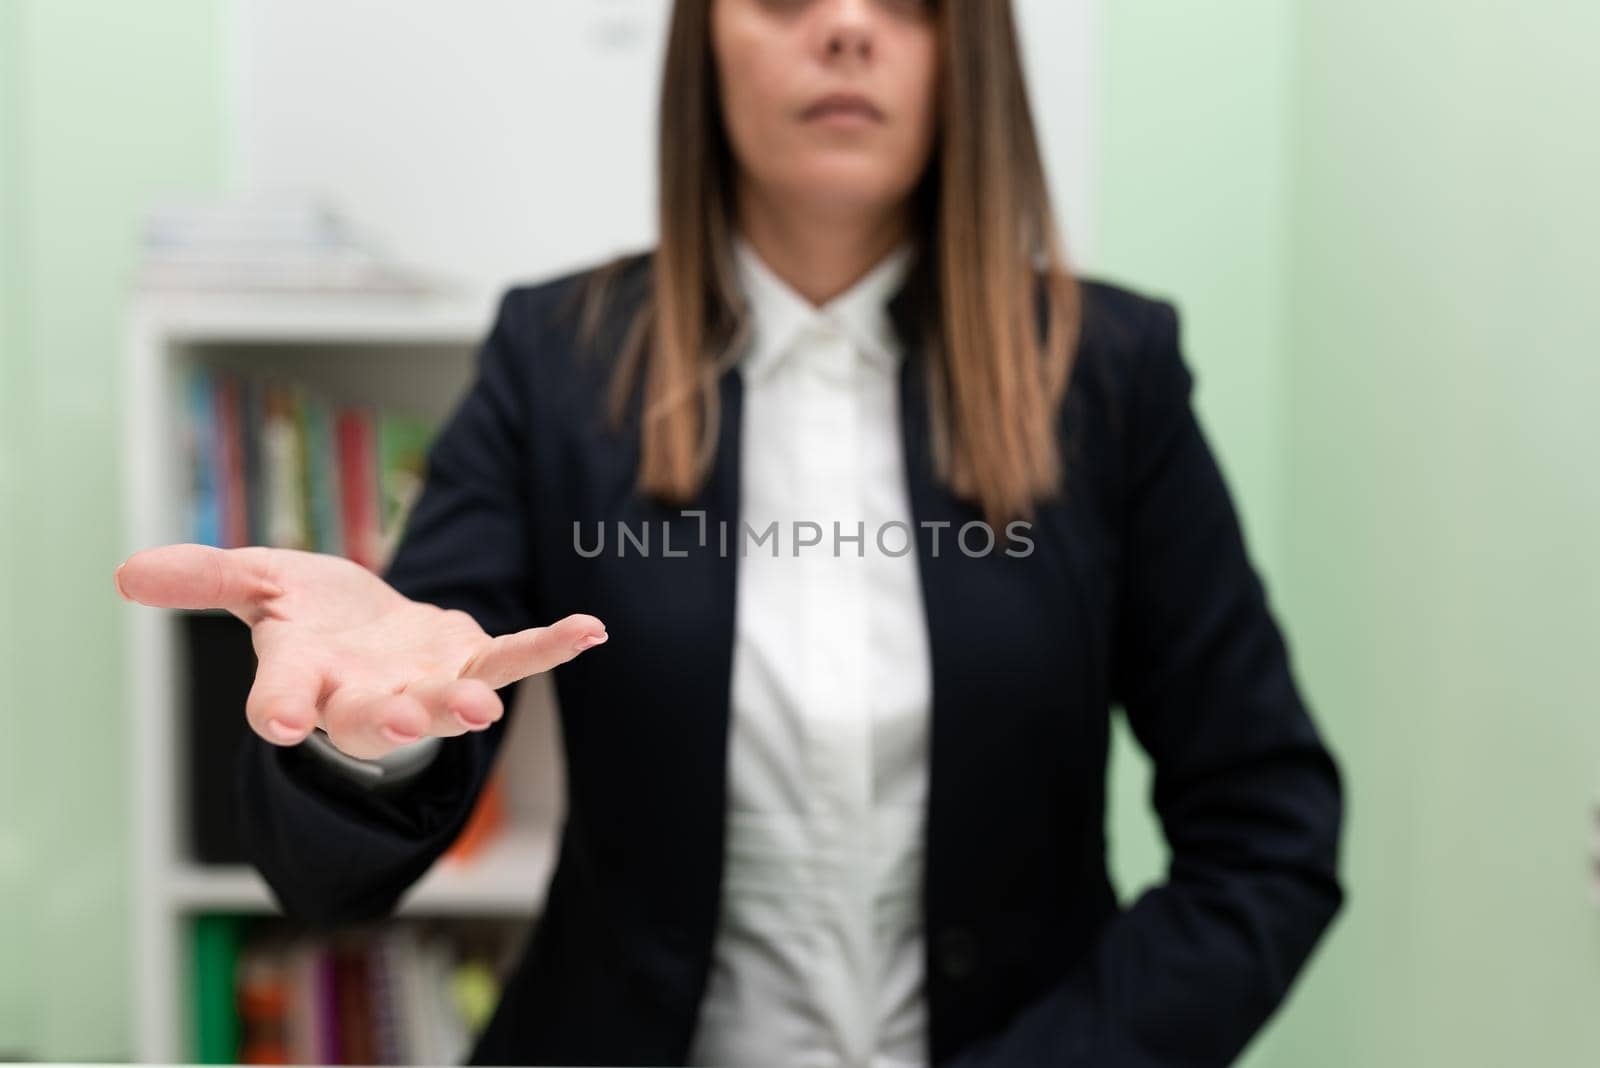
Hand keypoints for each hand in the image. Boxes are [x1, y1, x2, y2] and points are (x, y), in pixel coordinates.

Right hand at [114, 543, 606, 759]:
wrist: (370, 633)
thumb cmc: (311, 615)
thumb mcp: (256, 584)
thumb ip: (203, 578)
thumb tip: (126, 573)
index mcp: (303, 675)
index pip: (283, 696)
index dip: (279, 707)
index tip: (276, 723)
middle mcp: (363, 694)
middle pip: (367, 715)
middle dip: (380, 719)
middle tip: (392, 722)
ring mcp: (423, 686)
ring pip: (441, 703)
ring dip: (459, 706)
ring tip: (481, 709)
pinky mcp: (471, 664)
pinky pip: (515, 659)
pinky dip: (550, 646)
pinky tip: (590, 629)